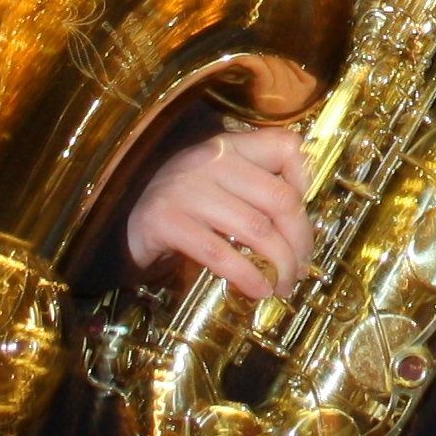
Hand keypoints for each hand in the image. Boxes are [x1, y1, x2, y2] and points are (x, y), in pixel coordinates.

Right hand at [125, 124, 311, 300]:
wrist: (128, 219)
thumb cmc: (188, 203)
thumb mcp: (222, 180)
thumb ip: (258, 186)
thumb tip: (303, 227)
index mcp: (230, 146)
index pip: (285, 147)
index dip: (306, 179)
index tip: (304, 213)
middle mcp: (211, 161)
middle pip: (280, 199)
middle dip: (300, 240)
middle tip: (302, 267)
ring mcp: (187, 190)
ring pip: (256, 230)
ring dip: (279, 265)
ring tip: (283, 285)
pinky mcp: (167, 221)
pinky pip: (220, 253)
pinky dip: (247, 276)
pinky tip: (258, 289)